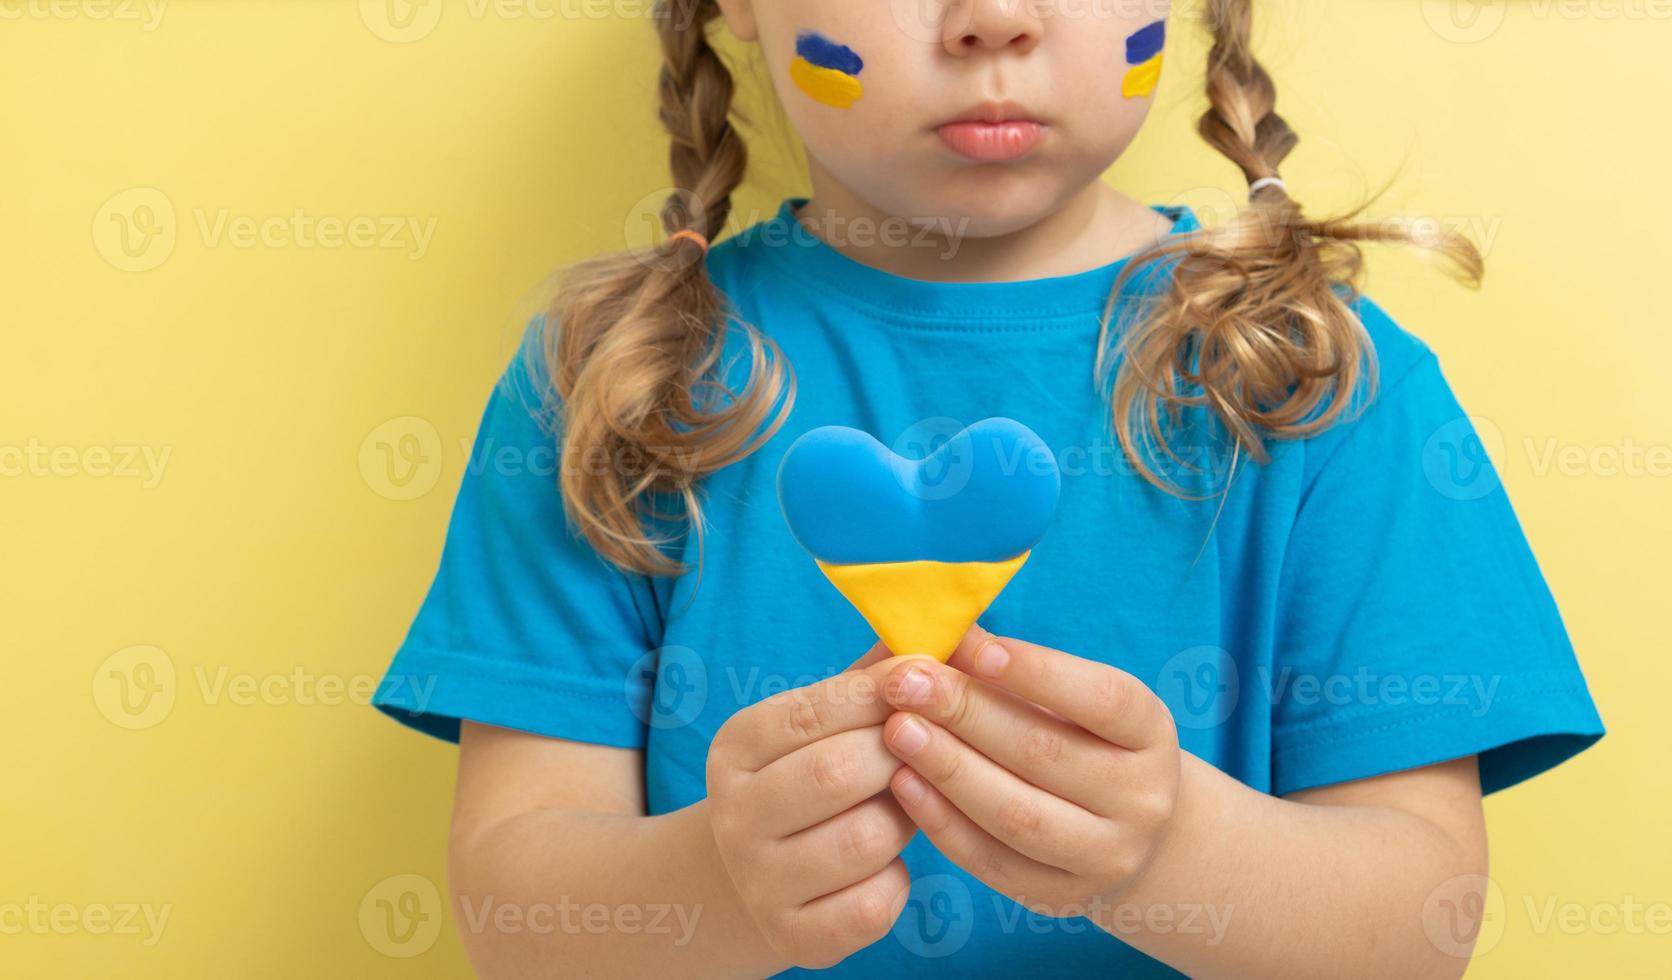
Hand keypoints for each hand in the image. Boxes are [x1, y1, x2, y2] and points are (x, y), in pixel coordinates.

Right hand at [705, 644, 915, 969]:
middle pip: (838, 773)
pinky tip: (888, 864)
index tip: (929, 674)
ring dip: (906, 819)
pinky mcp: (793, 938)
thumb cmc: (810, 778)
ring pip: (866, 840)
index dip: (880, 692)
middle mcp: (734, 815)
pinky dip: (897, 882)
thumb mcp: (820, 724)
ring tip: (909, 804)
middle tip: (932, 745)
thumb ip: (871, 676)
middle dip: (902, 754)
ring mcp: (759, 882)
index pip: (813, 710)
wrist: (752, 878)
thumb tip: (944, 623)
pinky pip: (875, 905)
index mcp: (735, 748)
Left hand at [878, 626, 1180, 914]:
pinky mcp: (1061, 897)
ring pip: (1017, 814)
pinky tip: (903, 784)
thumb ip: (1008, 667)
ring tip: (897, 730)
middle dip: (967, 714)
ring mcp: (1106, 856)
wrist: (1123, 830)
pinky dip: (943, 822)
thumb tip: (941, 631)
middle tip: (906, 682)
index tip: (973, 649)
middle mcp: (1142, 798)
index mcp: (1150, 733)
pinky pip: (993, 862)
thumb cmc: (1079, 739)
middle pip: (1047, 754)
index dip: (1039, 672)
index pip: (1103, 699)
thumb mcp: (1067, 698)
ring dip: (950, 769)